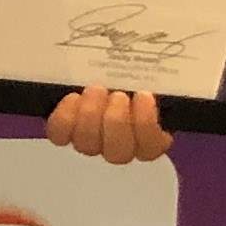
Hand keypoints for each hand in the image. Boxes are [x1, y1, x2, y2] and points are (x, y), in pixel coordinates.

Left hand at [45, 85, 170, 161]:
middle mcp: (119, 147)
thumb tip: (164, 79)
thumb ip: (157, 83)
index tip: (144, 95)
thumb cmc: (129, 76)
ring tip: (96, 90)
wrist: (97, 73)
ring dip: (92, 115)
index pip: (151, 147)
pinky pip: (60, 135)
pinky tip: (74, 97)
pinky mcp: (65, 134)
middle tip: (118, 94)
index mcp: (149, 137)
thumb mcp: (147, 77)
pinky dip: (66, 117)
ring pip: (88, 145)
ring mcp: (90, 143)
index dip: (147, 124)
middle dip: (118, 121)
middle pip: (118, 153)